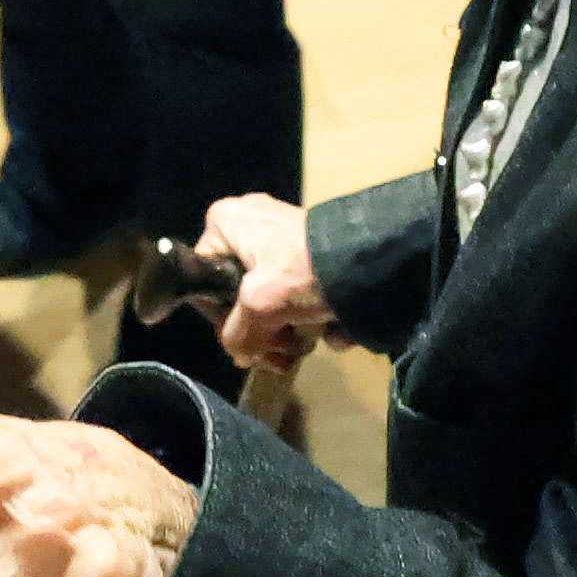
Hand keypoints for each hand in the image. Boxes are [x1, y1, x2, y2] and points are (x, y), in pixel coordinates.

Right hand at [201, 192, 336, 371]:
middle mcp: (248, 222)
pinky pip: (295, 290)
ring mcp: (281, 235)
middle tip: (280, 353)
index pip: (203, 281)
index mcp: (225, 222)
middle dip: (261, 331)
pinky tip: (325, 332)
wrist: (373, 258)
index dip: (222, 319)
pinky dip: (307, 314)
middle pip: (239, 293)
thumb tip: (241, 354)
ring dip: (284, 330)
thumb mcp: (260, 306)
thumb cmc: (305, 270)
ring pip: (269, 296)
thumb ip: (237, 335)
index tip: (246, 342)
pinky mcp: (309, 250)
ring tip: (302, 347)